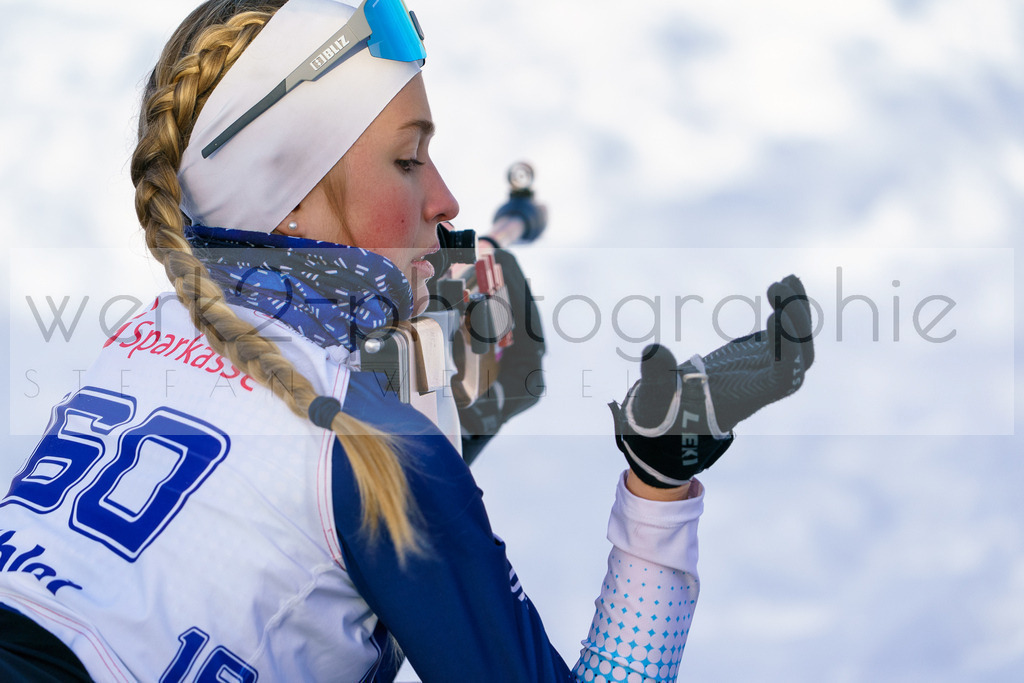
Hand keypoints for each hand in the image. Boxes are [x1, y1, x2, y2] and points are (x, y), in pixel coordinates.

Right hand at [608, 275, 813, 487]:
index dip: (788, 350)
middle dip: (796, 324)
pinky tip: (788, 281)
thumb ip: (656, 377)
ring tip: (787, 279)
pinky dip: (790, 307)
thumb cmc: (665, 411)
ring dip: (796, 310)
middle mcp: (762, 383)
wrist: (674, 412)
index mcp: (746, 398)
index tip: (774, 316)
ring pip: (797, 342)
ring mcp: (763, 367)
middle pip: (801, 359)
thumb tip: (653, 350)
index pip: (783, 379)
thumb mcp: (656, 397)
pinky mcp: (758, 355)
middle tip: (779, 289)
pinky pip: (785, 331)